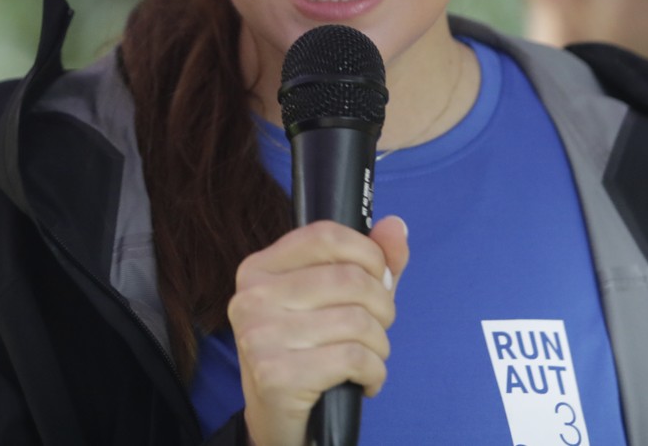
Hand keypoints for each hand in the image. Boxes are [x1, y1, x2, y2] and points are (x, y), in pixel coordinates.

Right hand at [230, 216, 408, 445]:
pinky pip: (354, 357)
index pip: (325, 236)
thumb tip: (396, 226)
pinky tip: (367, 381)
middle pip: (348, 279)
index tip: (380, 277)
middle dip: (382, 305)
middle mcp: (251, 298)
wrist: (276, 420)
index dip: (368, 253)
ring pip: (356, 320)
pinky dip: (375, 372)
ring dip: (380, 344)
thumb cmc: (306, 353)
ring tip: (372, 356)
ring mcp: (260, 336)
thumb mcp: (334, 301)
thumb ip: (367, 262)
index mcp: (259, 269)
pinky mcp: (276, 375)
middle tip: (379, 326)